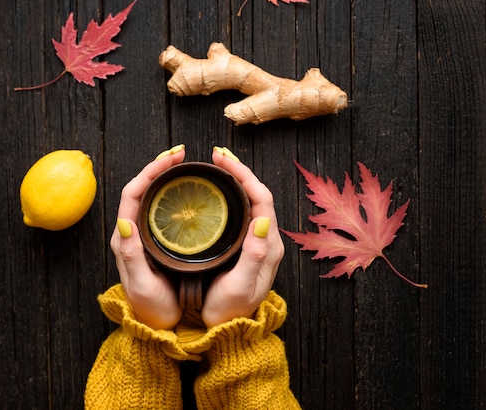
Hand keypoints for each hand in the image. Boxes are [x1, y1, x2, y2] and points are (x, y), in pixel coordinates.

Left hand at [111, 144, 185, 329]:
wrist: (154, 327)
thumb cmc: (150, 309)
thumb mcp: (141, 285)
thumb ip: (131, 255)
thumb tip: (124, 221)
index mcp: (125, 238)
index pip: (133, 193)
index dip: (150, 171)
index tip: (171, 159)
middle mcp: (131, 233)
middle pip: (141, 188)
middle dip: (158, 166)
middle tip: (180, 154)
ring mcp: (143, 236)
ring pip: (150, 196)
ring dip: (163, 176)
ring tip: (182, 164)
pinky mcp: (154, 241)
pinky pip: (160, 209)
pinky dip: (171, 193)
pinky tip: (186, 190)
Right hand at [202, 147, 284, 327]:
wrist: (228, 331)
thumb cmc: (230, 311)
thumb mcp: (241, 285)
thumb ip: (254, 254)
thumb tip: (264, 219)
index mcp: (268, 246)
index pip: (261, 199)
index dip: (243, 174)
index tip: (222, 159)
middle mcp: (267, 240)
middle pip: (257, 194)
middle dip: (239, 170)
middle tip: (217, 155)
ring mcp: (258, 242)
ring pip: (250, 201)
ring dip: (236, 179)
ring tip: (217, 165)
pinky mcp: (247, 246)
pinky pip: (242, 212)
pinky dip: (231, 194)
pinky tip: (218, 190)